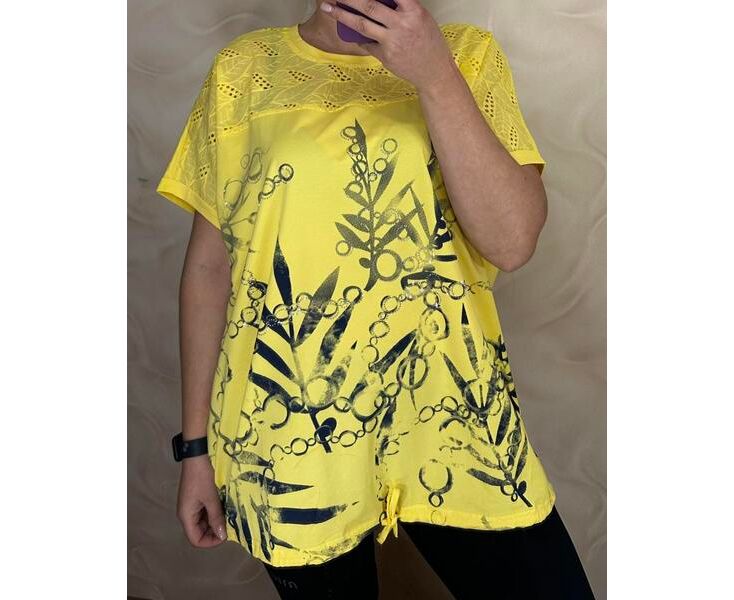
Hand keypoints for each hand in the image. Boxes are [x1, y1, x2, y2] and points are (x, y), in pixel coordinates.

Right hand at [176, 454, 226, 547]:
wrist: (198, 453)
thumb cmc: (202, 476)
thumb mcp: (211, 498)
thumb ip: (216, 517)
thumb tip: (222, 535)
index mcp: (186, 516)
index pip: (196, 539)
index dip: (211, 541)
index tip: (226, 535)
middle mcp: (187, 513)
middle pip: (200, 531)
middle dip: (215, 531)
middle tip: (231, 525)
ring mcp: (192, 504)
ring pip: (204, 521)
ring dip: (216, 521)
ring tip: (230, 516)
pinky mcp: (198, 497)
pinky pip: (206, 511)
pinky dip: (215, 512)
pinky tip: (226, 507)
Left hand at [320, 0, 455, 91]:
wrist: (433, 71)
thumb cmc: (429, 42)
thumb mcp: (421, 18)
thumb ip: (402, 8)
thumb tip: (380, 1)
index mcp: (413, 11)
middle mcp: (401, 24)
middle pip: (369, 6)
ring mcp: (392, 41)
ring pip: (362, 25)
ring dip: (342, 15)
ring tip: (328, 8)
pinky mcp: (385, 56)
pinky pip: (368, 43)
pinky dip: (361, 38)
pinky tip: (353, 34)